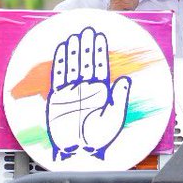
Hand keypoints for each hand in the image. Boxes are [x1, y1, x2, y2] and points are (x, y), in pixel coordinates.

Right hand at [46, 26, 131, 160]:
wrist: (77, 151)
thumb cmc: (96, 139)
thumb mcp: (114, 118)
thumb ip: (119, 98)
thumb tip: (125, 80)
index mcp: (100, 92)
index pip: (100, 66)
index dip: (100, 51)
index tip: (100, 37)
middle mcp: (86, 89)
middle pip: (86, 62)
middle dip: (87, 47)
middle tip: (88, 30)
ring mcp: (71, 91)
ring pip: (73, 66)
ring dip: (75, 51)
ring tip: (76, 36)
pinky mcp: (58, 97)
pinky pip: (59, 76)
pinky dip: (61, 63)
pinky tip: (63, 51)